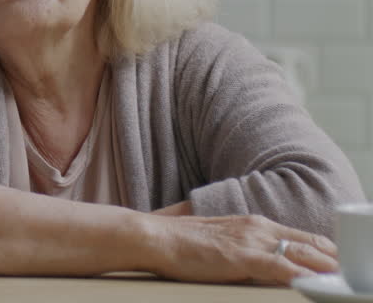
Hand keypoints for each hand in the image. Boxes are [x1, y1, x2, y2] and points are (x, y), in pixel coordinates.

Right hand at [148, 213, 337, 285]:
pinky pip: (282, 267)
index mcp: (254, 223)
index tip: (341, 265)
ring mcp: (252, 241)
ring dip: (327, 269)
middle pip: (312, 244)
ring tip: (344, 281)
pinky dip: (302, 276)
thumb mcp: (221, 240)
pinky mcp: (243, 256)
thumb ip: (244, 248)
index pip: (303, 237)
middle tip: (352, 275)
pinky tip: (314, 284)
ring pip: (304, 254)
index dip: (327, 252)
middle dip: (335, 261)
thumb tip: (262, 265)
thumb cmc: (180, 242)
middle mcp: (259, 228)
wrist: (155, 236)